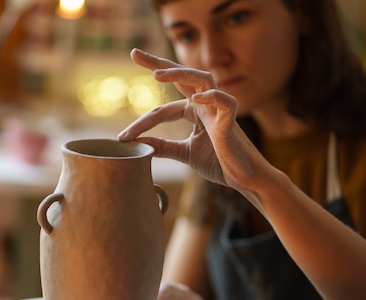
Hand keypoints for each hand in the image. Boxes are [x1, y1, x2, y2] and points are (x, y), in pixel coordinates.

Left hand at [118, 49, 268, 195]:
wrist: (244, 178)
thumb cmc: (219, 163)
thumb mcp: (184, 153)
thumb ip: (163, 147)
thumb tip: (138, 144)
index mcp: (194, 112)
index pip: (162, 109)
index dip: (141, 123)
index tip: (121, 138)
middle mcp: (205, 105)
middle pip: (181, 77)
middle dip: (158, 64)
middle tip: (134, 53)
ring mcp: (219, 110)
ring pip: (202, 79)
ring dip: (180, 74)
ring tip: (157, 75)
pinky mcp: (232, 121)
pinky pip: (225, 100)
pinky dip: (212, 96)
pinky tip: (196, 98)